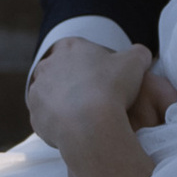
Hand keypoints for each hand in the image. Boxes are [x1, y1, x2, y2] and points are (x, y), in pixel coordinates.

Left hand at [28, 38, 171, 152]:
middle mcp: (47, 66)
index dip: (89, 61)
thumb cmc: (112, 87)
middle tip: (94, 96)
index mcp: (68, 47)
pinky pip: (48, 119)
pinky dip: (60, 123)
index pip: (74, 48)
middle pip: (59, 71)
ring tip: (85, 115)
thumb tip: (141, 55)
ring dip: (64, 102)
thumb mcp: (136, 62)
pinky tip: (77, 129)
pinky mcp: (35, 116)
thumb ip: (138, 54)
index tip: (102, 75)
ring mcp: (37, 92)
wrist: (90, 124)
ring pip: (50, 95)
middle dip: (73, 81)